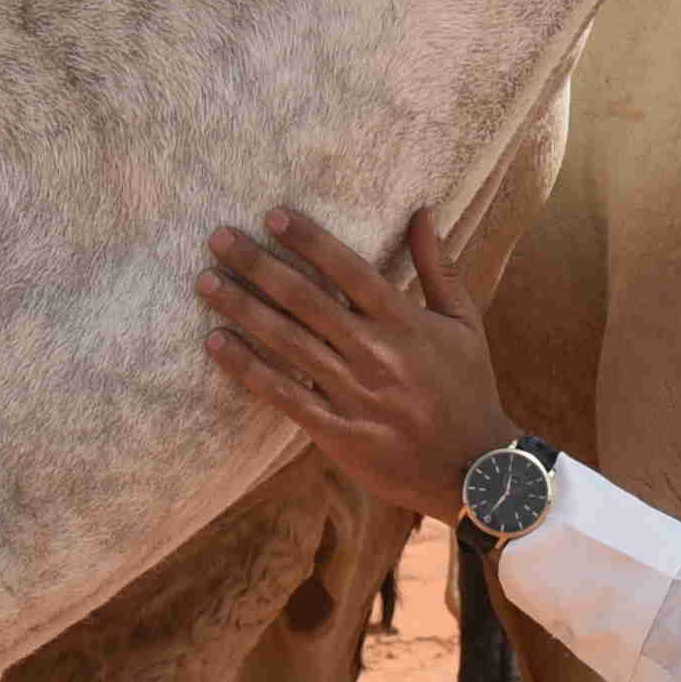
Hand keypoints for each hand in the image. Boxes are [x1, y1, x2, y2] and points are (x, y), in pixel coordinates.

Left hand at [197, 206, 513, 520]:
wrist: (474, 470)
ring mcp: (353, 393)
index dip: (309, 240)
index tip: (272, 215)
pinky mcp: (336, 432)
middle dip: (258, 265)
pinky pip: (283, 394)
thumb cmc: (468, 388)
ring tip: (206, 281)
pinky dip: (247, 368)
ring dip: (242, 308)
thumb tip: (422, 211)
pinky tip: (216, 343)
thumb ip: (438, 267)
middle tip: (219, 238)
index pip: (348, 270)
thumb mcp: (463, 323)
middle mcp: (374, 353)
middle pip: (305, 300)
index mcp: (405, 322)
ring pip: (286, 342)